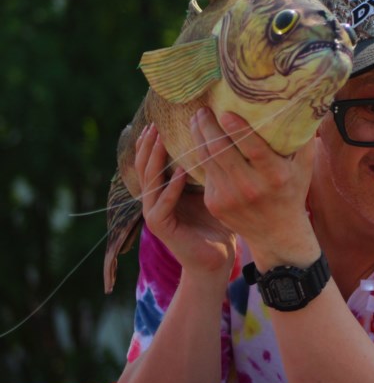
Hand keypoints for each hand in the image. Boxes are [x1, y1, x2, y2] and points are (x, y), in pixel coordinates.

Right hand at [135, 124, 236, 278]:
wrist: (216, 259)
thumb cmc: (217, 224)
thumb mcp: (212, 191)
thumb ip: (208, 170)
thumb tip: (219, 140)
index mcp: (164, 192)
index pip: (152, 163)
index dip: (152, 144)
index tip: (157, 122)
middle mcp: (155, 201)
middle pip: (145, 168)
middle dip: (149, 146)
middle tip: (153, 126)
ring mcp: (155, 215)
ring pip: (150, 183)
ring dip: (155, 161)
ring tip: (161, 140)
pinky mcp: (162, 228)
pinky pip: (162, 204)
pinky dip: (170, 188)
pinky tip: (178, 172)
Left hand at [188, 108, 318, 266]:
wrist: (277, 233)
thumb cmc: (293, 191)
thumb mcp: (305, 167)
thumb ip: (302, 139)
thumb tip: (301, 105)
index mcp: (276, 176)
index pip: (253, 149)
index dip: (238, 129)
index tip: (225, 112)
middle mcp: (251, 187)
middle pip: (221, 150)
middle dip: (207, 126)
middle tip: (202, 109)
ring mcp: (229, 197)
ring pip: (207, 158)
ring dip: (198, 135)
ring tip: (197, 119)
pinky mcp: (215, 203)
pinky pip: (205, 172)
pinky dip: (201, 153)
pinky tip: (201, 141)